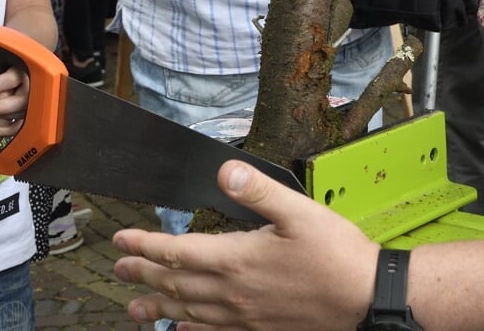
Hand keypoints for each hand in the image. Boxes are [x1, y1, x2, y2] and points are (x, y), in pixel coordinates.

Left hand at [113, 160, 378, 329]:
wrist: (365, 298)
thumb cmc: (336, 254)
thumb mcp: (299, 211)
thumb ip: (257, 191)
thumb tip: (224, 170)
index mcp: (237, 260)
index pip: (177, 252)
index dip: (145, 245)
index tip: (121, 238)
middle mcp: (233, 293)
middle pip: (174, 285)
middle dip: (142, 275)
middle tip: (118, 268)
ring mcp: (244, 317)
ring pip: (188, 313)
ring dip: (157, 309)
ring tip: (133, 309)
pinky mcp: (258, 330)